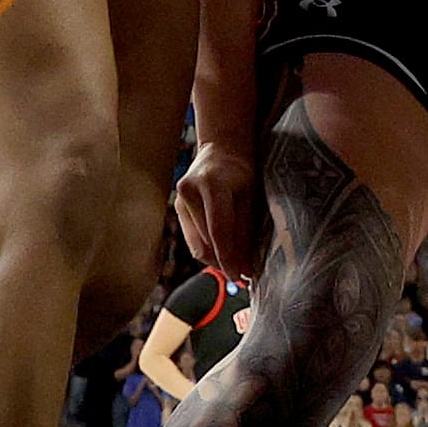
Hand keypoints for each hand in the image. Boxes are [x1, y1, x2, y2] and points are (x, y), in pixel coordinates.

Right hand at [174, 142, 260, 282]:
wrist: (221, 149)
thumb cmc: (241, 170)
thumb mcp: (250, 196)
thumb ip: (245, 230)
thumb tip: (245, 267)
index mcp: (210, 184)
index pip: (219, 231)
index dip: (229, 258)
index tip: (241, 277)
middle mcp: (188, 192)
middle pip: (206, 241)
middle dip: (225, 262)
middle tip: (244, 275)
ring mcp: (179, 200)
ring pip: (197, 244)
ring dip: (216, 258)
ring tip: (236, 266)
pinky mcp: (176, 207)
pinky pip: (193, 238)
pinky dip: (209, 249)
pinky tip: (222, 254)